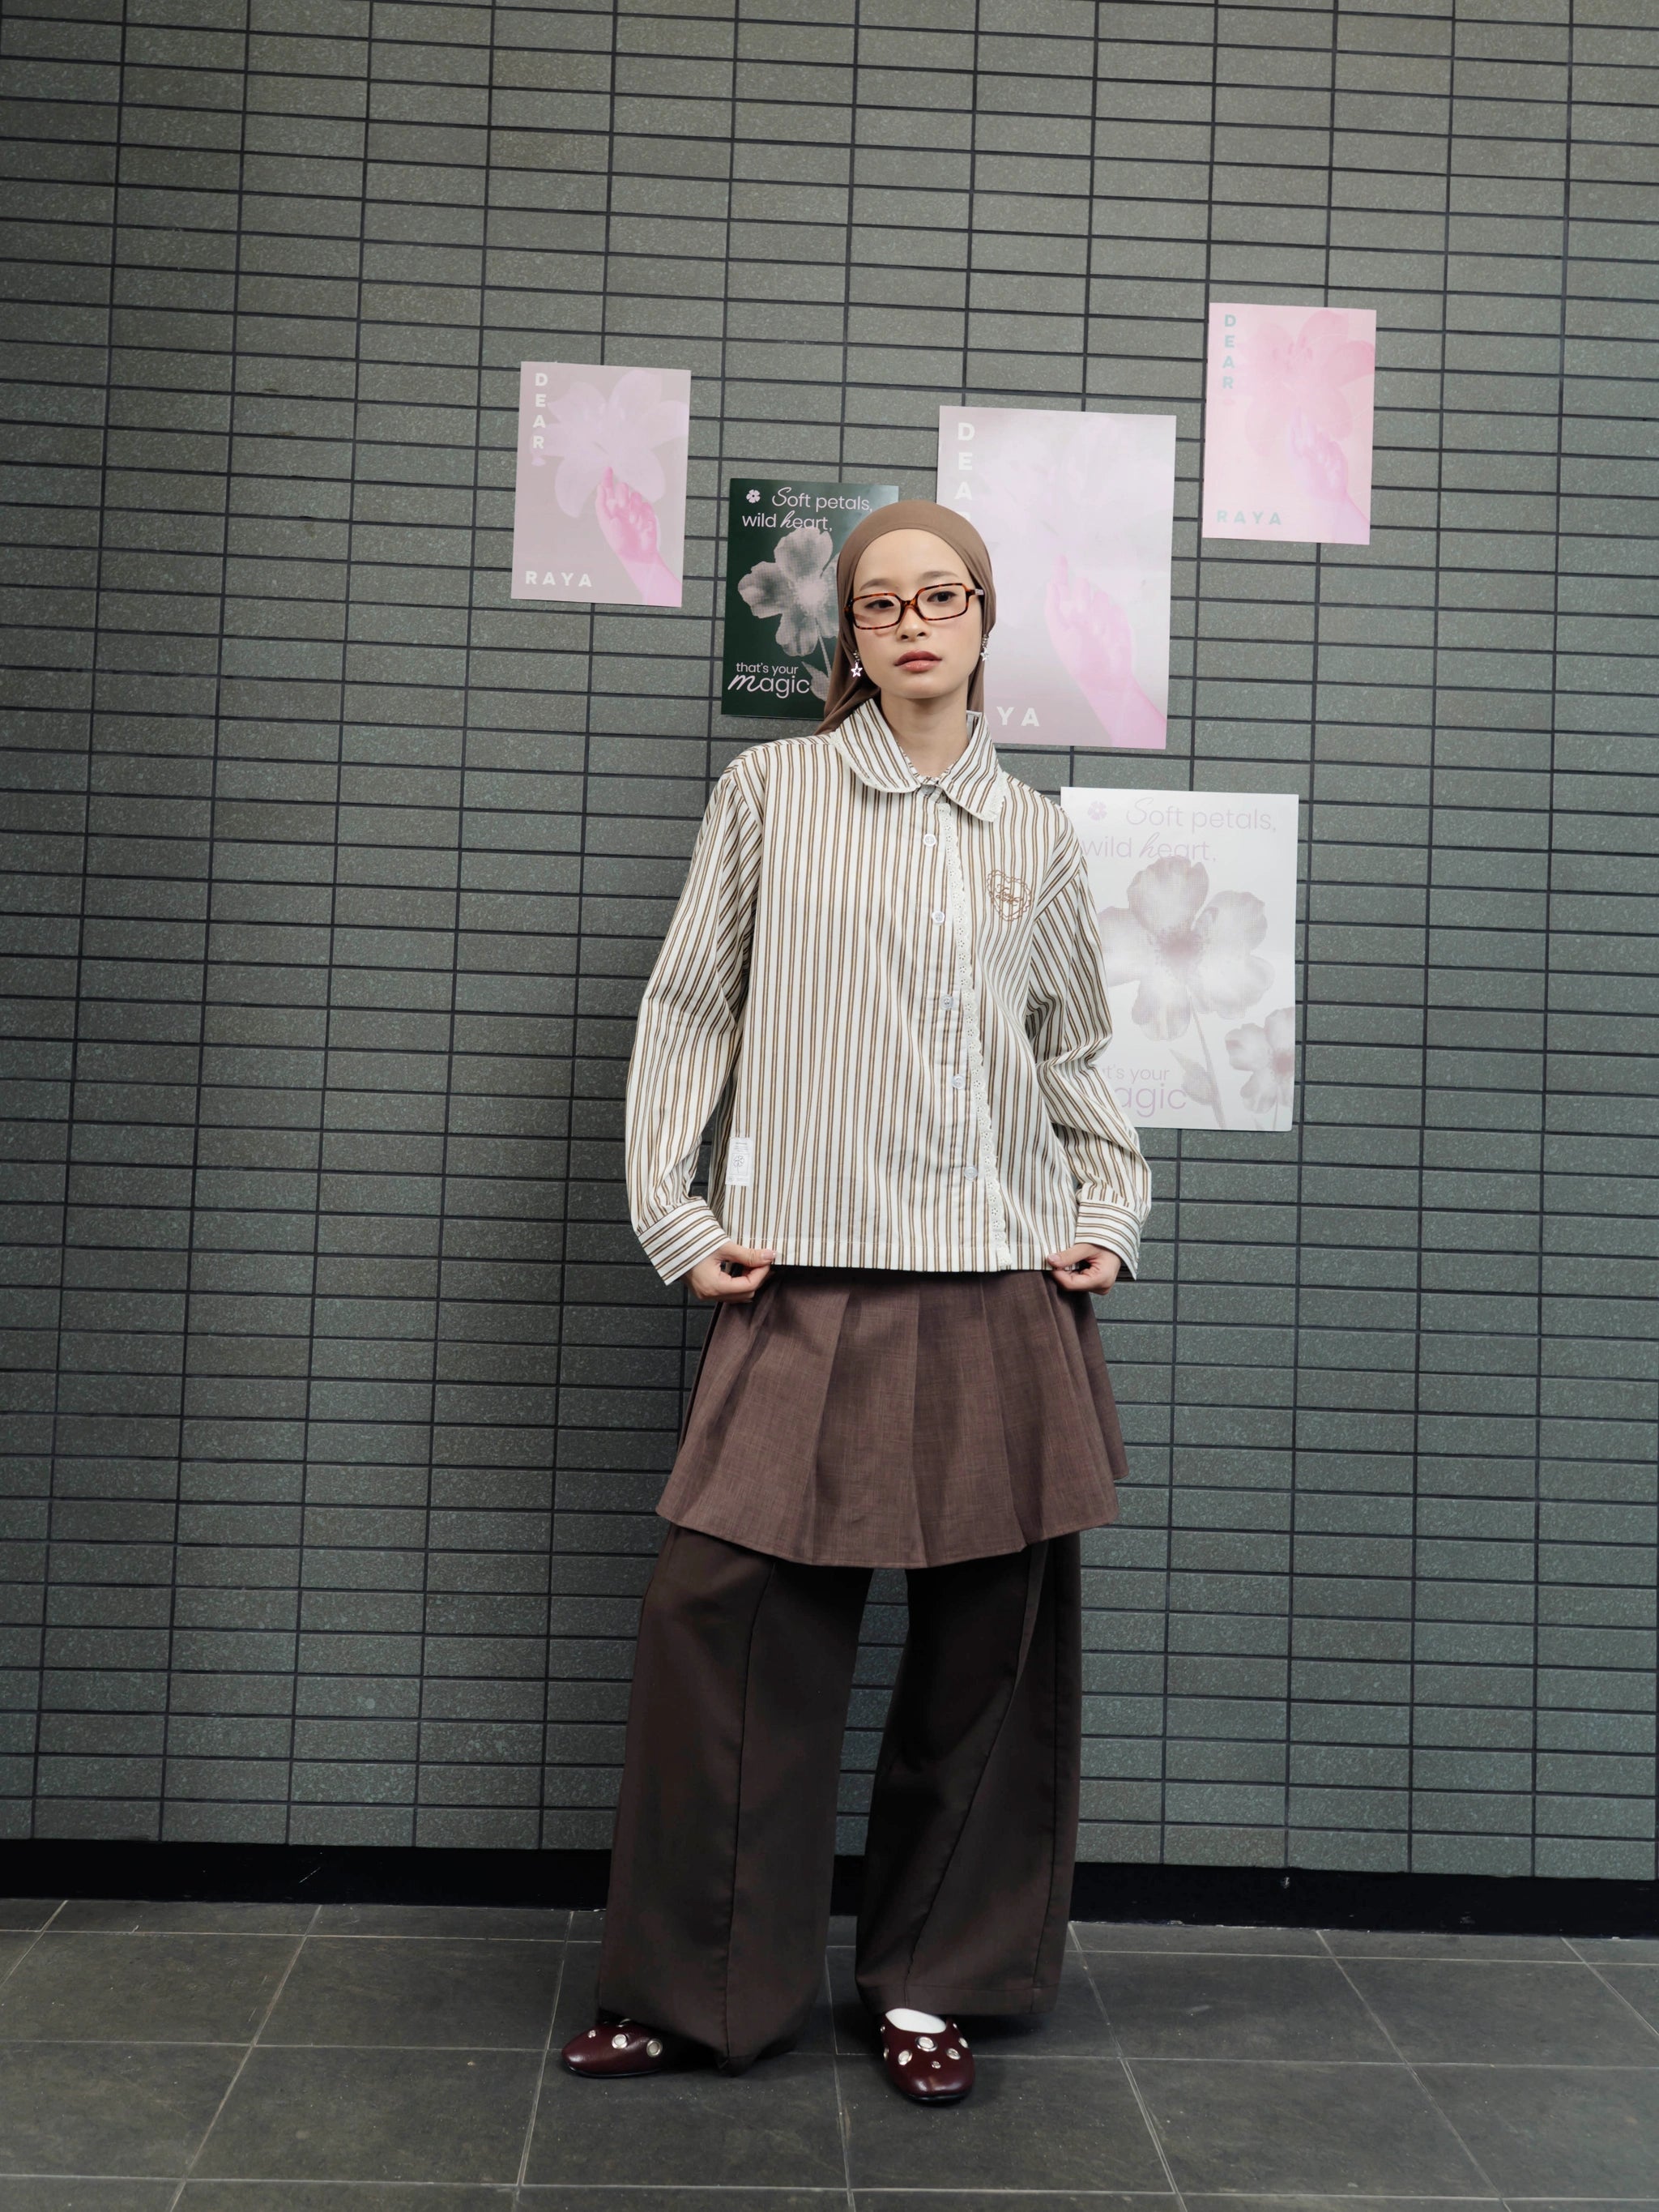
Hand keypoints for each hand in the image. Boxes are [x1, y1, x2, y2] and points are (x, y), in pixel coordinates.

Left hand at [595, 465, 680, 604]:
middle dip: (622, 494)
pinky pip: (646, 505)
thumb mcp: (606, 526)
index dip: (607, 477)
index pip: (608, 489)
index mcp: (611, 508)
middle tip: (622, 505)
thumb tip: (600, 488)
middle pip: (622, 488)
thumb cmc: (620, 544)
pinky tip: (643, 524)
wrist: (638, 556)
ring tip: (634, 522)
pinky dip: (644, 513)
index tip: (608, 467)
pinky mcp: (647, 513)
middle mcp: (623, 506)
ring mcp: (636, 509)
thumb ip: (602, 507)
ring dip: (634, 507)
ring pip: (635, 495)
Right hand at [687, 1241, 774, 1303]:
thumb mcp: (723, 1247)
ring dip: (748, 1280)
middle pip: (745, 1294)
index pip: (748, 1286)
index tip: (768, 1259)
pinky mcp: (705, 1290)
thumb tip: (769, 1256)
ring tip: (752, 1263)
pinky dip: (738, 1282)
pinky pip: (728, 1292)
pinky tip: (741, 1268)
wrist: (671, 1241)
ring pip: (737, 1295)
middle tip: (762, 1260)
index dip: (762, 1273)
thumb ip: (748, 1254)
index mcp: (713, 1286)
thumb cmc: (692, 1242)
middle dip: (757, 1277)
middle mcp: (709, 1295)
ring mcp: (706, 1294)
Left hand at [1043, 557, 1165, 749]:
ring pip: (1099, 594)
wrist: (1107, 677)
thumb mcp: (1060, 635)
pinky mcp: (1117, 617)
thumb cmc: (1079, 660)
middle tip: (1082, 612)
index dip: (1061, 572)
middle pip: (1082, 586)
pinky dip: (1111, 618)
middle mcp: (1083, 610)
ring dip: (1096, 610)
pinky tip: (1109, 634)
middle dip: (1081, 594)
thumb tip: (1052, 586)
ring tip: (1096, 631)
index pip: (1062, 587)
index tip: (1061, 557)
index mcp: (1066, 614)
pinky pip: (1114, 606)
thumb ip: (1054, 609)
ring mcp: (1101, 613)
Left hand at [1044, 1243, 1120, 1294]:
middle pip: (1071, 1284)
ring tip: (1070, 1257)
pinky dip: (1072, 1271)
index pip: (1070, 1284)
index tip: (1049, 1260)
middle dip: (1061, 1271)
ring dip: (1067, 1271)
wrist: (1118, 1239)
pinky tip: (1075, 1261)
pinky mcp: (1096, 1284)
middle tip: (1057, 1256)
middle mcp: (1101, 1287)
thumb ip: (1068, 1255)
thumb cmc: (1107, 1241)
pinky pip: (1078, 1281)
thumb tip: (1051, 1261)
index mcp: (1101, 1280)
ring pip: (1073, 1283)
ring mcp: (1099, 1287)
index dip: (1057, 1273)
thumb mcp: (1086, 1245)